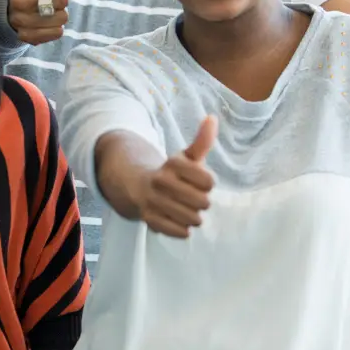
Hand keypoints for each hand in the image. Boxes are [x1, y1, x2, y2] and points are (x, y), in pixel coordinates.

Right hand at [5, 0, 67, 44]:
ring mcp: (21, 21)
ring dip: (58, 15)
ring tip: (46, 10)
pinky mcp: (25, 37)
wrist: (15, 6)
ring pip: (60, 20)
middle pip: (61, 2)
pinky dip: (54, 29)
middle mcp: (19, 1)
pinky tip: (44, 23)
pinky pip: (54, 35)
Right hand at [132, 115, 216, 237]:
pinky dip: (182, 229)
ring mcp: (154, 201)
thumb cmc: (171, 174)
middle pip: (203, 202)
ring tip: (186, 210)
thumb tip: (212, 118)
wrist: (137, 187)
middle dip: (202, 202)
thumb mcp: (186, 157)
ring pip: (193, 219)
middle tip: (193, 198)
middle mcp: (161, 181)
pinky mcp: (150, 219)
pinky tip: (177, 221)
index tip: (199, 182)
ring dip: (194, 217)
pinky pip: (179, 231)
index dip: (208, 183)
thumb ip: (202, 140)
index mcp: (173, 164)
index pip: (209, 181)